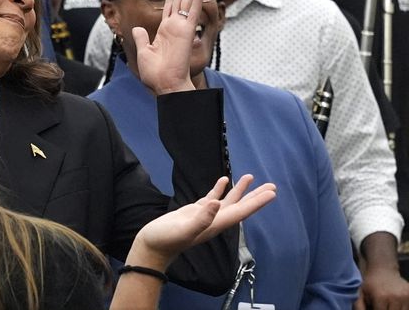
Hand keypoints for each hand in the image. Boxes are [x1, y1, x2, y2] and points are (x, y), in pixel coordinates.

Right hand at [126, 175, 276, 271]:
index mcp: (215, 224)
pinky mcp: (194, 212)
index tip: (271, 192)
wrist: (152, 246)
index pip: (241, 211)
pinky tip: (223, 180)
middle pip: (240, 207)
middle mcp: (214, 220)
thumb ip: (201, 218)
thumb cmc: (166, 240)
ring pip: (228, 201)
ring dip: (240, 191)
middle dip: (255, 196)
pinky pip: (212, 198)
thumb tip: (217, 203)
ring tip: (250, 177)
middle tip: (271, 185)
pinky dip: (219, 189)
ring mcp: (205, 216)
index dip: (257, 202)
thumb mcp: (183, 229)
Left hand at [134, 0, 203, 94]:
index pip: (171, 3)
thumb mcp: (144, 52)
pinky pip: (192, 7)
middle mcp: (176, 25)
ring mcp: (182, 26)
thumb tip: (138, 29)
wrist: (164, 84)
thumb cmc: (156, 74)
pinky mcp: (187, 29)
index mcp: (166, 29)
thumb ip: (142, 39)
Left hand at [355, 262, 408, 309]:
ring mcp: (405, 296)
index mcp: (381, 297)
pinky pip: (407, 308)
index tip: (375, 308)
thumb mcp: (361, 292)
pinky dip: (401, 308)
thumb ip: (360, 306)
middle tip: (382, 306)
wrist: (383, 269)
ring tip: (387, 305)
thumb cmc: (371, 282)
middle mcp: (394, 297)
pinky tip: (394, 303)